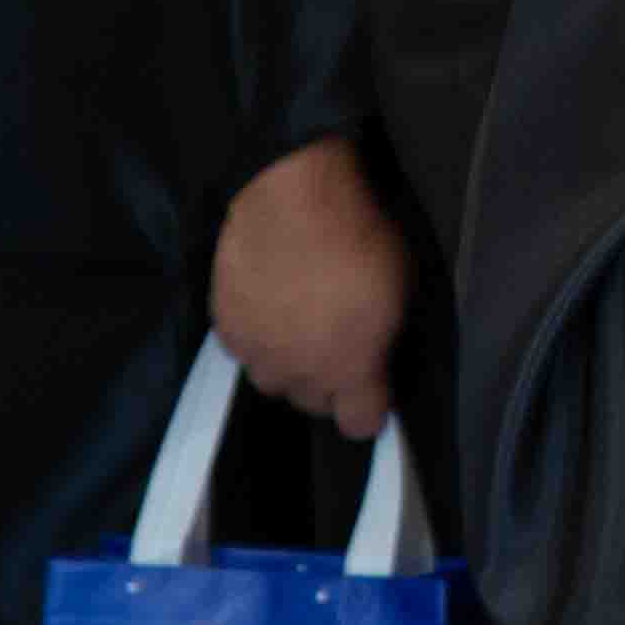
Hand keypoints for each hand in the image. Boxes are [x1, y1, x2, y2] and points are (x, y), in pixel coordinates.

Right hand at [211, 138, 408, 438]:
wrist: (292, 200)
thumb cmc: (360, 238)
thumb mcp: (399, 290)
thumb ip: (382, 338)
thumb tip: (374, 357)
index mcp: (349, 371)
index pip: (360, 424)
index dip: (368, 406)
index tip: (372, 384)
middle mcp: (299, 376)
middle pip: (312, 402)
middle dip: (326, 380)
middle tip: (334, 338)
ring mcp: (257, 355)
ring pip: (274, 379)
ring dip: (287, 361)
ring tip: (296, 319)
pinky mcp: (225, 331)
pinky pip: (244, 350)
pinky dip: (255, 334)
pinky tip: (266, 301)